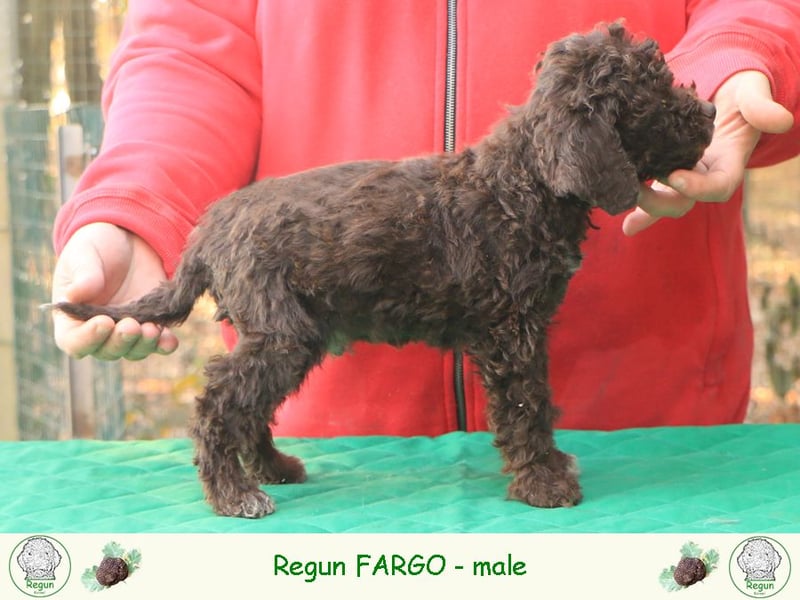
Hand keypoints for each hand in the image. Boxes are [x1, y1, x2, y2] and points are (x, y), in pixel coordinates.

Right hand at [52, 222, 179, 359]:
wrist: (128, 242)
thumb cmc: (96, 247)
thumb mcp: (85, 254)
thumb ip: (83, 275)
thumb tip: (73, 295)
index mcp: (72, 318)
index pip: (73, 341)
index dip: (87, 338)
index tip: (104, 322)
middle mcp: (98, 331)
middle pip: (107, 350)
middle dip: (120, 341)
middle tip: (132, 326)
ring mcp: (126, 330)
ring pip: (133, 350)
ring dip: (143, 345)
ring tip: (152, 329)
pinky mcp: (150, 324)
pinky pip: (158, 343)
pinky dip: (164, 345)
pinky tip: (170, 341)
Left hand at [622, 70, 793, 235]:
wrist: (725, 85)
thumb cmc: (742, 88)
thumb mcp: (754, 92)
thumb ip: (762, 107)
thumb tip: (781, 121)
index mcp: (730, 161)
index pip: (720, 185)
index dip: (700, 187)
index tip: (677, 176)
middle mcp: (705, 174)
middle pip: (685, 201)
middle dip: (661, 201)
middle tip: (637, 191)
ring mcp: (685, 174)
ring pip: (665, 200)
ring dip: (643, 205)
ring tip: (619, 199)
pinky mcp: (665, 166)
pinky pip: (652, 191)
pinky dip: (638, 208)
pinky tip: (623, 226)